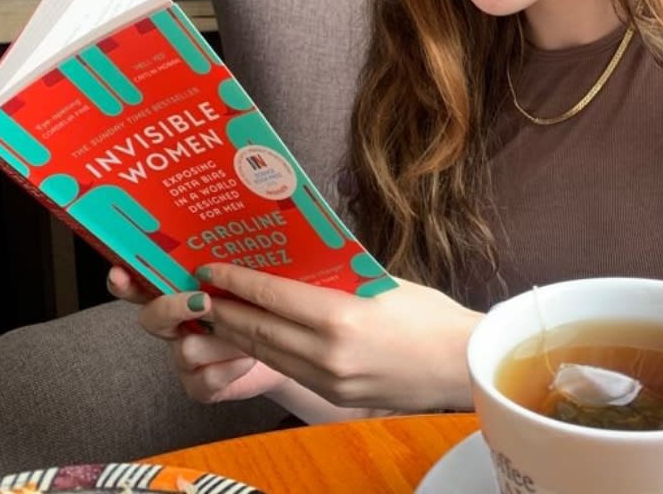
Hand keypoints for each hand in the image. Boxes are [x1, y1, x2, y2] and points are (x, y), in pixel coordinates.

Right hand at [106, 265, 288, 404]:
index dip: (127, 280)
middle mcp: (178, 324)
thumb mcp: (254, 277)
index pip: (145, 283)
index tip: (120, 273)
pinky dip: (231, 368)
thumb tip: (239, 235)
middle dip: (173, 308)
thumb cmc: (270, 302)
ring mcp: (185, 357)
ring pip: (185, 349)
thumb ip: (237, 262)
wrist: (293, 344)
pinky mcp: (199, 386)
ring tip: (251, 333)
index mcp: (185, 291)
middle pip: (152, 317)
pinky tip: (249, 359)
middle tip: (202, 301)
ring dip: (222, 341)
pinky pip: (203, 379)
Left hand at [196, 263, 483, 411]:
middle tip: (202, 290)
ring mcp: (329, 381)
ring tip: (220, 313)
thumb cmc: (430, 315)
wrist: (460, 365)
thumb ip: (340, 277)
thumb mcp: (384, 283)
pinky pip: (289, 370)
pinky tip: (258, 337)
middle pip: (260, 329)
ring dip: (239, 333)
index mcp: (341, 318)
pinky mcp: (334, 397)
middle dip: (226, 309)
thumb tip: (301, 265)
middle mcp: (328, 354)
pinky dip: (267, 351)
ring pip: (268, 354)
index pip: (273, 296)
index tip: (212, 268)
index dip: (237, 281)